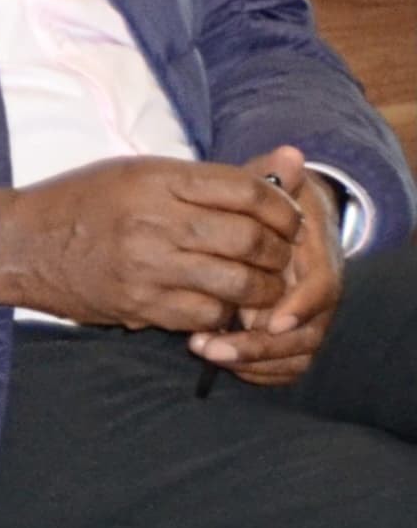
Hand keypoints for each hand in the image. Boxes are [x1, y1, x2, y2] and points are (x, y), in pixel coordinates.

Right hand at [0, 151, 304, 331]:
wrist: (19, 243)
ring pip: (238, 283)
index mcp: (155, 179)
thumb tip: (294, 161)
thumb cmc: (83, 202)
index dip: (281, 208)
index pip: (246, 191)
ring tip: (260, 285)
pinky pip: (207, 314)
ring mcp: (146, 266)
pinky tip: (220, 303)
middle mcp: (153, 221)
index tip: (286, 219)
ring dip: (263, 288)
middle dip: (279, 253)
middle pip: (250, 239)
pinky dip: (225, 312)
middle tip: (279, 256)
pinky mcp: (139, 304)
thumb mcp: (141, 173)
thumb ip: (215, 176)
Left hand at [194, 165, 344, 383]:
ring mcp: (304, 318)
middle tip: (210, 345)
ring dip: (252, 360)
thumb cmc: (263, 204)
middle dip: (261, 345)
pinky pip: (284, 367)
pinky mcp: (286, 335)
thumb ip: (271, 180)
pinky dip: (259, 372)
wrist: (277, 221)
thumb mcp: (266, 189)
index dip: (300, 306)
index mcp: (318, 258)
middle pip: (307, 334)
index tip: (267, 319)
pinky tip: (222, 364)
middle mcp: (316, 294)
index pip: (323, 290)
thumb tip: (289, 155)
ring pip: (295, 355)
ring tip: (204, 351)